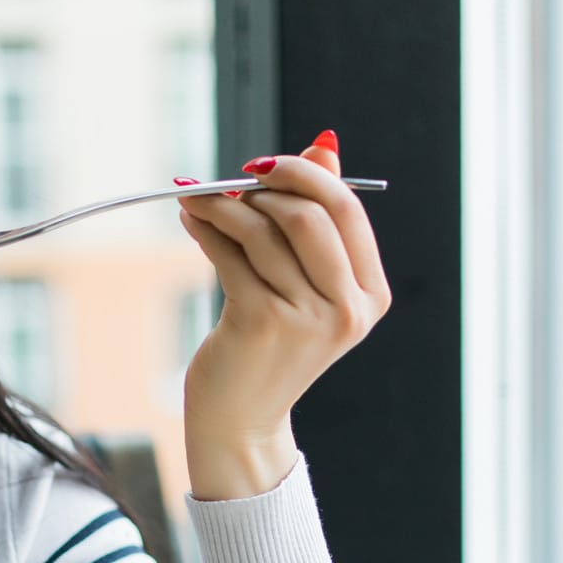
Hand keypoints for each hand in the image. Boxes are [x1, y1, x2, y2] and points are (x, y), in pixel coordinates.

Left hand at [176, 129, 392, 498]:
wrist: (243, 419)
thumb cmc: (272, 343)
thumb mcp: (306, 284)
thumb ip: (319, 217)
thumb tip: (325, 143)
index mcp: (371, 296)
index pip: (347, 211)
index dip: (305, 175)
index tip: (264, 167)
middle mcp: (347, 309)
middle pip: (311, 214)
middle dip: (265, 186)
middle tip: (229, 183)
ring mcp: (307, 319)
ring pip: (265, 230)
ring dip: (224, 204)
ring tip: (197, 200)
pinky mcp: (262, 323)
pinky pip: (231, 253)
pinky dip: (207, 228)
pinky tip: (192, 221)